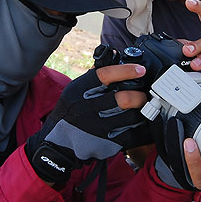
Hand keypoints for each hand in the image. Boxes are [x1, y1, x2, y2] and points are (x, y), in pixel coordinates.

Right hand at [25, 64, 148, 184]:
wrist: (57, 145)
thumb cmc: (69, 114)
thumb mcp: (73, 92)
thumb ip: (92, 77)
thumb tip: (114, 56)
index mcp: (77, 92)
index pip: (105, 76)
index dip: (126, 71)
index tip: (140, 70)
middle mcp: (86, 110)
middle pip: (123, 99)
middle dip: (139, 95)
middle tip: (143, 94)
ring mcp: (97, 129)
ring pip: (132, 117)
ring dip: (142, 111)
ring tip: (141, 109)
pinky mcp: (106, 145)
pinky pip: (134, 135)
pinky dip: (142, 128)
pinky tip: (142, 123)